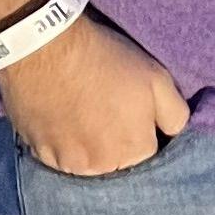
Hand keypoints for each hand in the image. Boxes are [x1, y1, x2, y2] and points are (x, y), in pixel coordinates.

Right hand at [0, 13, 191, 174]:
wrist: (47, 49)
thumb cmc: (106, 61)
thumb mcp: (158, 79)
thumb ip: (175, 115)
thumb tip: (174, 134)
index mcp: (135, 150)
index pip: (147, 150)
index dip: (141, 127)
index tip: (130, 108)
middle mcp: (102, 166)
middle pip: (116, 160)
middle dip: (115, 140)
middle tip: (104, 107)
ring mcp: (68, 163)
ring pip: (86, 161)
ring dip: (87, 145)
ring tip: (82, 112)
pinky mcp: (40, 154)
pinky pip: (58, 156)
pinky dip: (61, 142)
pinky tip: (61, 116)